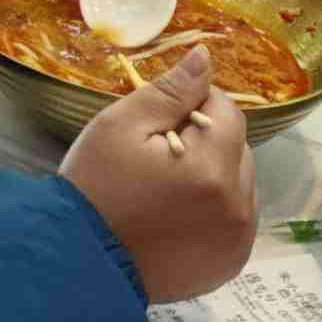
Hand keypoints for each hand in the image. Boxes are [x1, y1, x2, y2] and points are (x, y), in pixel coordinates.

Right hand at [60, 49, 258, 302]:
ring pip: (240, 185)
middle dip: (207, 142)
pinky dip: (215, 211)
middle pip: (238, 149)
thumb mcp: (121, 126)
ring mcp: (237, 241)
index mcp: (212, 169)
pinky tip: (177, 216)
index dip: (195, 106)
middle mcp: (237, 207)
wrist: (81, 260)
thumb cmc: (96, 186)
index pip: (228, 112)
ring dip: (214, 176)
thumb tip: (205, 57)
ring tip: (167, 189)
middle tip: (158, 155)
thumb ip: (170, 91)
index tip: (160, 121)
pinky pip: (235, 220)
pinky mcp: (230, 264)